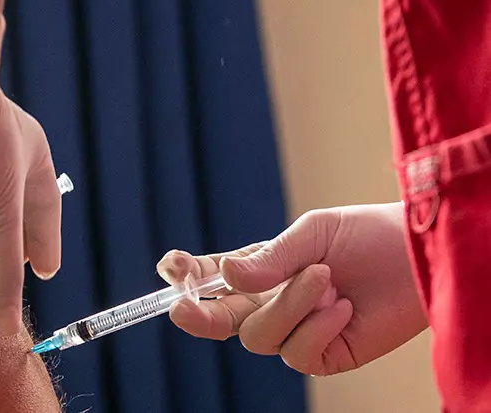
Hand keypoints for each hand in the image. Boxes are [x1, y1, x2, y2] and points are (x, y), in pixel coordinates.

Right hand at [156, 203, 426, 374]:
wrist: (417, 256)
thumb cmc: (364, 236)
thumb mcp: (311, 234)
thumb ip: (268, 258)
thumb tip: (225, 274)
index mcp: (258, 271)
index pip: (208, 279)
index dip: (183, 278)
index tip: (172, 268)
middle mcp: (269, 303)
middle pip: (217, 321)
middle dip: (196, 317)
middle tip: (183, 309)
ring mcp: (294, 332)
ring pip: (259, 337)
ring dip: (290, 305)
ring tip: (328, 278)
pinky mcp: (323, 355)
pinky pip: (298, 354)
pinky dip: (317, 327)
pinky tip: (343, 307)